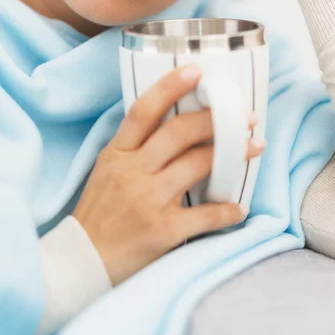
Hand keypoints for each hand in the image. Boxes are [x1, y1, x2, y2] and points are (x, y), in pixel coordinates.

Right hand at [73, 65, 265, 285]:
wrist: (80, 262)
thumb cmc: (98, 213)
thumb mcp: (106, 170)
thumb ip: (134, 148)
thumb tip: (172, 124)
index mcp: (117, 154)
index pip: (144, 111)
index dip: (170, 87)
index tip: (197, 71)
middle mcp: (133, 172)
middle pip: (179, 133)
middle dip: (217, 120)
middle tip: (245, 118)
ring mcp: (148, 201)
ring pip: (197, 165)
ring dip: (234, 156)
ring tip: (254, 148)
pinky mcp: (162, 231)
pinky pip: (205, 216)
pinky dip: (227, 211)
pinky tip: (239, 208)